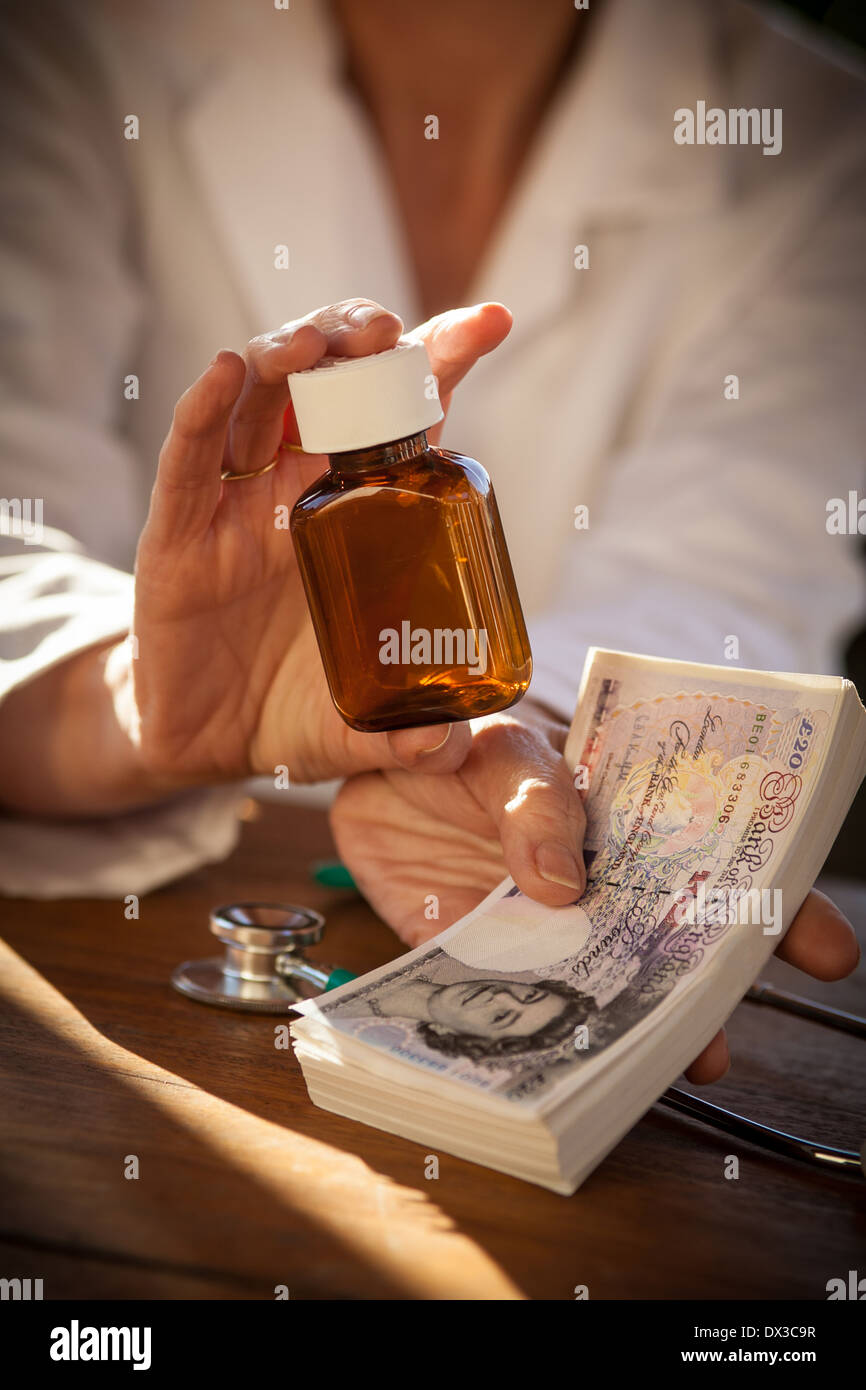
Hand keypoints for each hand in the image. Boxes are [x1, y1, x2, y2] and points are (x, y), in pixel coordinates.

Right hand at [131, 298, 512, 789]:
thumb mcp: (355, 723)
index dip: (441, 365)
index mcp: (358, 518)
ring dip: (285, 359)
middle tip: (386, 328)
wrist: (206, 745)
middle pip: (330, 389)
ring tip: (314, 343)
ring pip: (258, 405)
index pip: (404, 422)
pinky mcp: (178, 534)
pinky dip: (203, 410)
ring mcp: (236, 506)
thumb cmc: (293, 711)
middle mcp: (299, 493)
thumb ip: (398, 734)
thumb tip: (449, 742)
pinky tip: (228, 371)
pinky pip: (187, 461)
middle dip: (359, 346)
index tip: (491, 322)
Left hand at [331, 703, 859, 1084]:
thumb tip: (561, 877)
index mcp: (614, 811)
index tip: (819, 945)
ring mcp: (529, 916)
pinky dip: (521, 1033)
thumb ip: (528, 798)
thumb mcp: (496, 744)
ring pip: (590, 980)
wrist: (361, 758)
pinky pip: (500, 996)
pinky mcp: (463, 945)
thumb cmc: (448, 736)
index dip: (771, 899)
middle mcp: (585, 873)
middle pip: (664, 939)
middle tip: (720, 1043)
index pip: (711, 856)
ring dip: (620, 1026)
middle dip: (700, 993)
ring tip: (647, 1073)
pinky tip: (546, 1068)